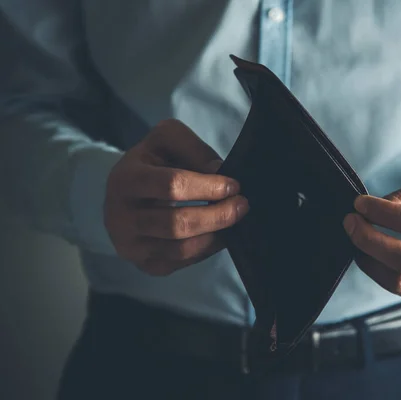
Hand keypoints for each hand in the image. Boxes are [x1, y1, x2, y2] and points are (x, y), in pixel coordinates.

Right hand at [104, 119, 248, 275]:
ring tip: (235, 221)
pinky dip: (206, 251)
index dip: (207, 187)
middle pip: (176, 224)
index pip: (171, 186)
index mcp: (125, 179)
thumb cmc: (152, 162)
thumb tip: (218, 172)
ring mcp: (129, 245)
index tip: (234, 185)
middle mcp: (120, 217)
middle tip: (242, 206)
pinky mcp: (143, 264)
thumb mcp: (167, 138)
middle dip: (217, 215)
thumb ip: (193, 148)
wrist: (126, 191)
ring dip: (215, 236)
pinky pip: (180, 263)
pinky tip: (219, 235)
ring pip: (180, 249)